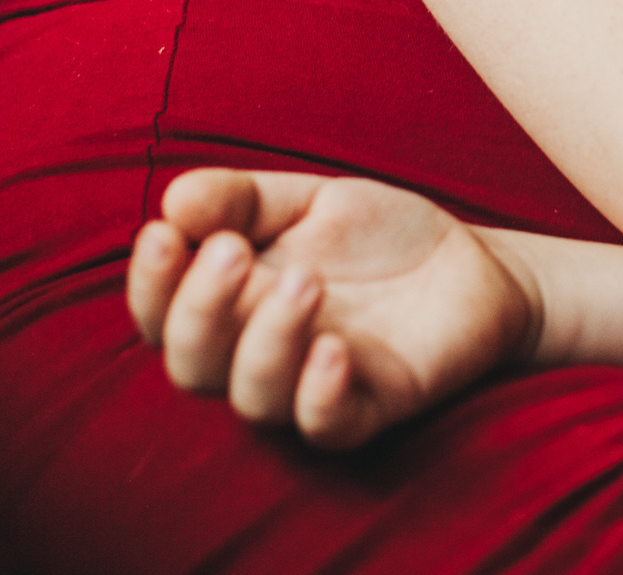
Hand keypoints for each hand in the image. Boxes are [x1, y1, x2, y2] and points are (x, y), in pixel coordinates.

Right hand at [126, 169, 538, 448]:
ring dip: (266, 340)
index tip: (163, 232)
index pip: (160, 314)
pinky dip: (320, 396)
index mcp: (230, 304)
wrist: (473, 264)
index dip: (149, 283)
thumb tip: (172, 197)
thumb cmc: (378, 237)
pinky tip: (334, 349)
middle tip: (232, 249)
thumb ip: (242, 199)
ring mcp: (311, 385)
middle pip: (192, 364)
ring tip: (304, 281)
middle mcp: (257, 354)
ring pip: (254, 398)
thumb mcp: (308, 200)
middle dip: (200, 308)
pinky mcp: (370, 407)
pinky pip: (328, 425)